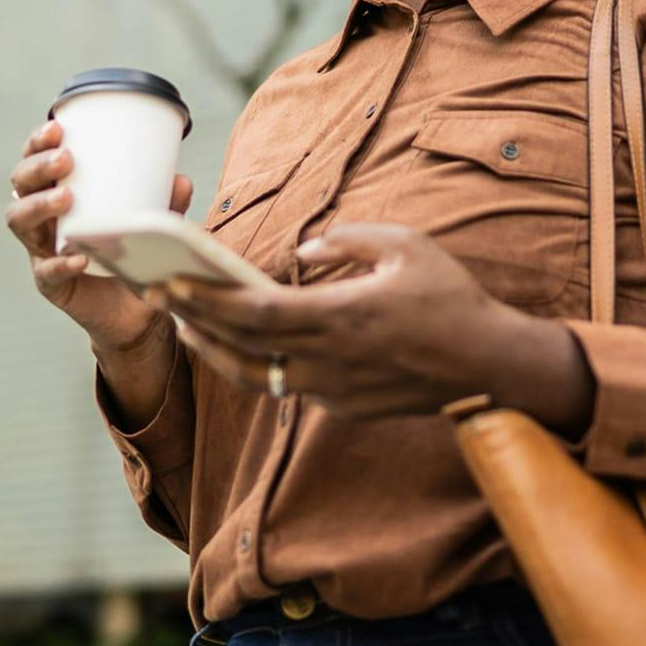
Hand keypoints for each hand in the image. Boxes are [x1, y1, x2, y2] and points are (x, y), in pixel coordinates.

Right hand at [7, 118, 193, 353]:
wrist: (136, 310)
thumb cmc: (134, 253)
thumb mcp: (151, 222)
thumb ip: (166, 203)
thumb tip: (181, 179)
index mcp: (57, 194)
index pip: (35, 161)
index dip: (37, 143)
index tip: (57, 127)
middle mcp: (42, 219)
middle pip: (20, 185)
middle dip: (38, 167)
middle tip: (66, 159)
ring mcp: (41, 250)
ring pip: (19, 222)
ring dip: (38, 205)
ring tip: (66, 198)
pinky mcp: (50, 283)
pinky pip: (46, 271)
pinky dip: (60, 263)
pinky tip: (77, 257)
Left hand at [143, 222, 538, 420]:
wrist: (490, 368)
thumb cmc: (451, 299)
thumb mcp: (407, 247)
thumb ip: (348, 240)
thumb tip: (303, 250)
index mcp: (341, 316)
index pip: (254, 313)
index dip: (206, 301)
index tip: (169, 282)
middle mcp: (329, 360)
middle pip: (241, 346)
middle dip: (193, 320)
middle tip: (155, 294)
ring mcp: (333, 389)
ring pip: (255, 374)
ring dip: (213, 350)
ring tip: (185, 323)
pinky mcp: (342, 406)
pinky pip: (285, 385)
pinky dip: (254, 363)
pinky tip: (237, 343)